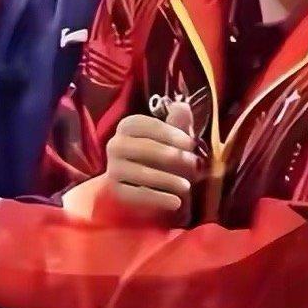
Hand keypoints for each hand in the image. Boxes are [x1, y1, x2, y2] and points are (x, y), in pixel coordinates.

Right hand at [105, 101, 201, 223]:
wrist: (135, 183)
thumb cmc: (157, 155)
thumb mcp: (169, 138)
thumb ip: (178, 124)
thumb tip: (183, 106)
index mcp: (128, 126)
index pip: (147, 125)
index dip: (170, 133)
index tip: (191, 143)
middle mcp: (115, 144)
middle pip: (145, 148)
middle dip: (172, 156)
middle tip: (194, 164)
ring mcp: (113, 168)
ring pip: (142, 173)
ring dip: (168, 179)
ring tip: (187, 186)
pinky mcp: (115, 190)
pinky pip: (138, 194)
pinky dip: (158, 198)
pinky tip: (176, 202)